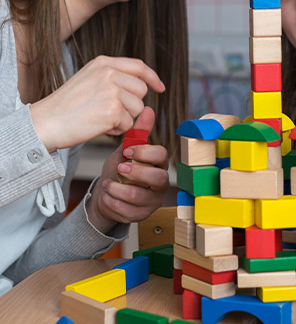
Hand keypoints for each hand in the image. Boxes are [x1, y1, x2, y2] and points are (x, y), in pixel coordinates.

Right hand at [30, 55, 164, 151]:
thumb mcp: (89, 79)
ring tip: (100, 118)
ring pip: (138, 108)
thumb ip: (113, 76)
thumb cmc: (65, 106)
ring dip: (124, 118)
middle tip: (109, 111)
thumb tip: (143, 85)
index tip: (160, 87)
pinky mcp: (113, 110)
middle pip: (141, 90)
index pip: (138, 66)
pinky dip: (117, 130)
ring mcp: (112, 91)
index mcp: (103, 63)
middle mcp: (109, 73)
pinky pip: (129, 124)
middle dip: (132, 105)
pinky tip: (99, 126)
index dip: (152, 77)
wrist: (45, 122)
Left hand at [86, 107, 168, 231]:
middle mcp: (160, 181)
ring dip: (119, 190)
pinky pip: (129, 211)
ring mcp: (153, 200)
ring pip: (141, 196)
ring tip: (107, 184)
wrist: (105, 194)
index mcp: (158, 163)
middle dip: (137, 173)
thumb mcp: (125, 150)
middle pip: (158, 178)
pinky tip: (108, 197)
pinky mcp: (143, 215)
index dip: (145, 153)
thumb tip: (148, 108)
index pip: (162, 155)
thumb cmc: (119, 169)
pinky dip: (114, 203)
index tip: (127, 151)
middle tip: (120, 169)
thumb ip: (137, 133)